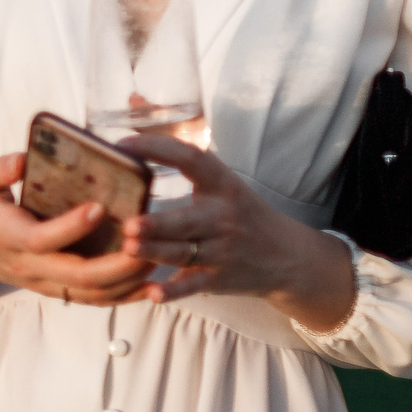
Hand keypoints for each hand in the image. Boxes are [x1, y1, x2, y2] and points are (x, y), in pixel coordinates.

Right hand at [0, 153, 154, 310]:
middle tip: (145, 240)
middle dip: (116, 263)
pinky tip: (150, 284)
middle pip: (77, 275)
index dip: (71, 227)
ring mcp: (44, 281)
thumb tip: (23, 159)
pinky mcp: (56, 287)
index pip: (41, 239)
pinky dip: (125, 295)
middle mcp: (28, 265)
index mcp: (8, 235)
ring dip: (127, 280)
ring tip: (157, 256)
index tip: (99, 207)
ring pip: (91, 292)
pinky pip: (93, 299)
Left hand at [116, 135, 354, 328]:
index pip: (191, 159)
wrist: (287, 257)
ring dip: (156, 252)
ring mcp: (222, 250)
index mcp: (222, 185)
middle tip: (130, 223)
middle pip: (187, 219)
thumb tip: (134, 116)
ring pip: (184, 252)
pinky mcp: (220, 278)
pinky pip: (194, 285)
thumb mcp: (222, 184)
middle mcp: (223, 216)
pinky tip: (153, 295)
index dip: (158, 148)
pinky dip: (174, 291)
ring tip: (129, 249)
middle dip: (159, 223)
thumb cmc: (241, 213)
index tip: (124, 144)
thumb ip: (183, 161)